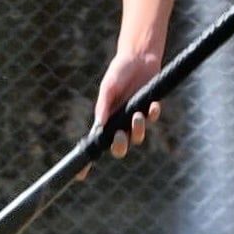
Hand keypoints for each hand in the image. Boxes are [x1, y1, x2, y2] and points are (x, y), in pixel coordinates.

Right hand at [77, 49, 161, 177]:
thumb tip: (100, 124)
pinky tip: (153, 105)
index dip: (87, 161)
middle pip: (119, 147)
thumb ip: (104, 103)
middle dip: (120, 146)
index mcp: (105, 118)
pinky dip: (153, 114)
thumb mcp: (109, 85)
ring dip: (137, 130)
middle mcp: (120, 121)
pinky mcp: (150, 109)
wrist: (139, 57)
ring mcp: (136, 117)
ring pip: (137, 137)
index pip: (94, 143)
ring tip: (138, 116)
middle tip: (121, 136)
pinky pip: (152, 119)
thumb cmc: (119, 71)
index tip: (80, 176)